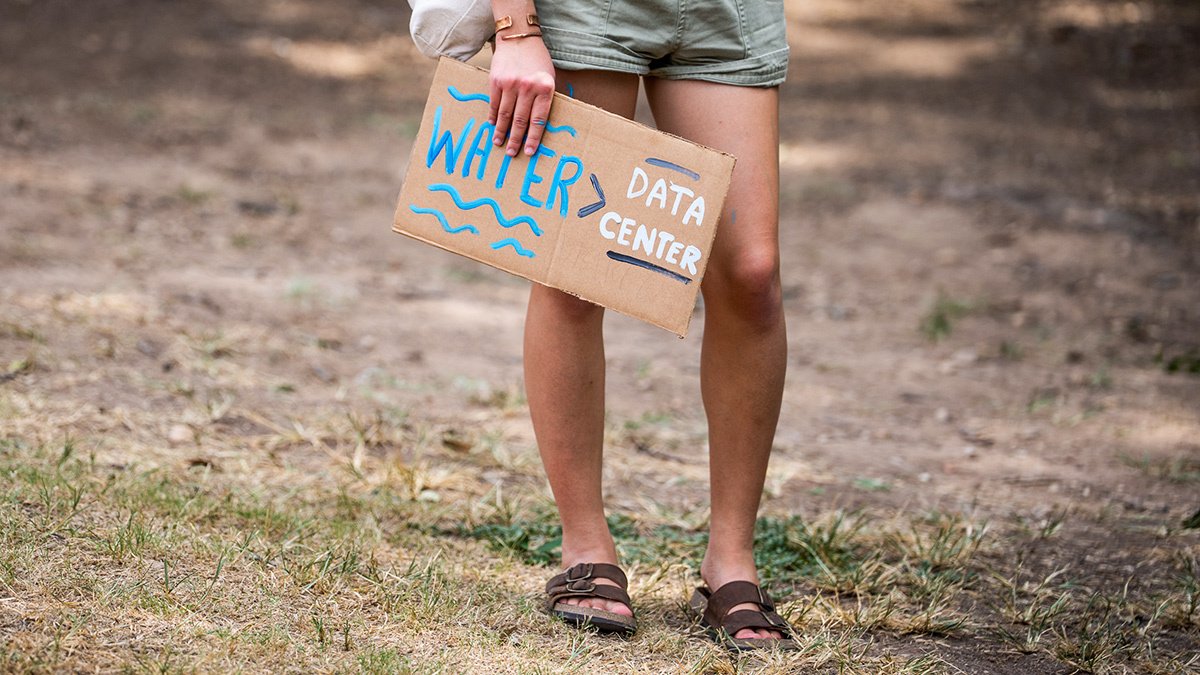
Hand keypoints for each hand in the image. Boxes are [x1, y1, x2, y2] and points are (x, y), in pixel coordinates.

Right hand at [488, 33, 554, 156]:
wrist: (519, 38)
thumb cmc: (537, 60)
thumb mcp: (549, 78)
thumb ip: (545, 99)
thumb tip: (538, 125)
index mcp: (545, 88)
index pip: (538, 120)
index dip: (533, 138)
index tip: (529, 152)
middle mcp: (527, 87)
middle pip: (520, 121)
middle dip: (516, 140)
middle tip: (512, 153)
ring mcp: (510, 84)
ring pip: (505, 115)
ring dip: (501, 132)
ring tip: (499, 143)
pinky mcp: (496, 80)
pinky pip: (494, 104)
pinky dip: (494, 117)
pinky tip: (493, 126)